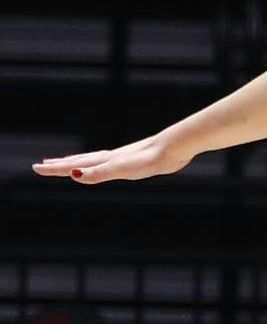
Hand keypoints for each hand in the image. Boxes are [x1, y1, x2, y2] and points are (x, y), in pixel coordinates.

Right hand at [34, 135, 196, 183]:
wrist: (174, 148)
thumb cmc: (149, 159)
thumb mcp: (121, 169)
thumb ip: (99, 173)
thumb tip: (74, 175)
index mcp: (104, 160)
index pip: (73, 165)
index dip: (55, 168)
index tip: (36, 168)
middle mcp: (110, 157)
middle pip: (79, 161)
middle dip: (60, 165)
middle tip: (43, 165)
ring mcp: (122, 158)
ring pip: (93, 161)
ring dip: (77, 163)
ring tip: (68, 164)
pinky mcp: (134, 161)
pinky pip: (109, 164)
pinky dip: (99, 165)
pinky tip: (105, 165)